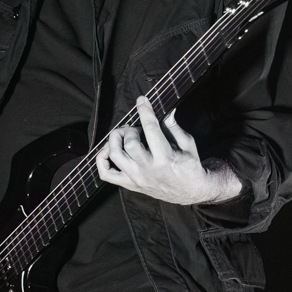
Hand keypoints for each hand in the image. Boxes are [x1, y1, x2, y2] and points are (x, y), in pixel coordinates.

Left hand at [96, 96, 241, 205]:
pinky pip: (106, 174)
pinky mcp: (130, 184)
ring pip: (115, 155)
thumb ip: (175, 127)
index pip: (150, 129)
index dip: (145, 111)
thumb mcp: (188, 144)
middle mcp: (148, 169)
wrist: (190, 191)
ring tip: (124, 136)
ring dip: (115, 140)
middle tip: (136, 129)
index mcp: (165, 157)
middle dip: (130, 130)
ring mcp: (137, 178)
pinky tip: (109, 150)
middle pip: (129, 143)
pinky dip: (102, 160)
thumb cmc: (190, 165)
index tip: (142, 100)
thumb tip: (168, 111)